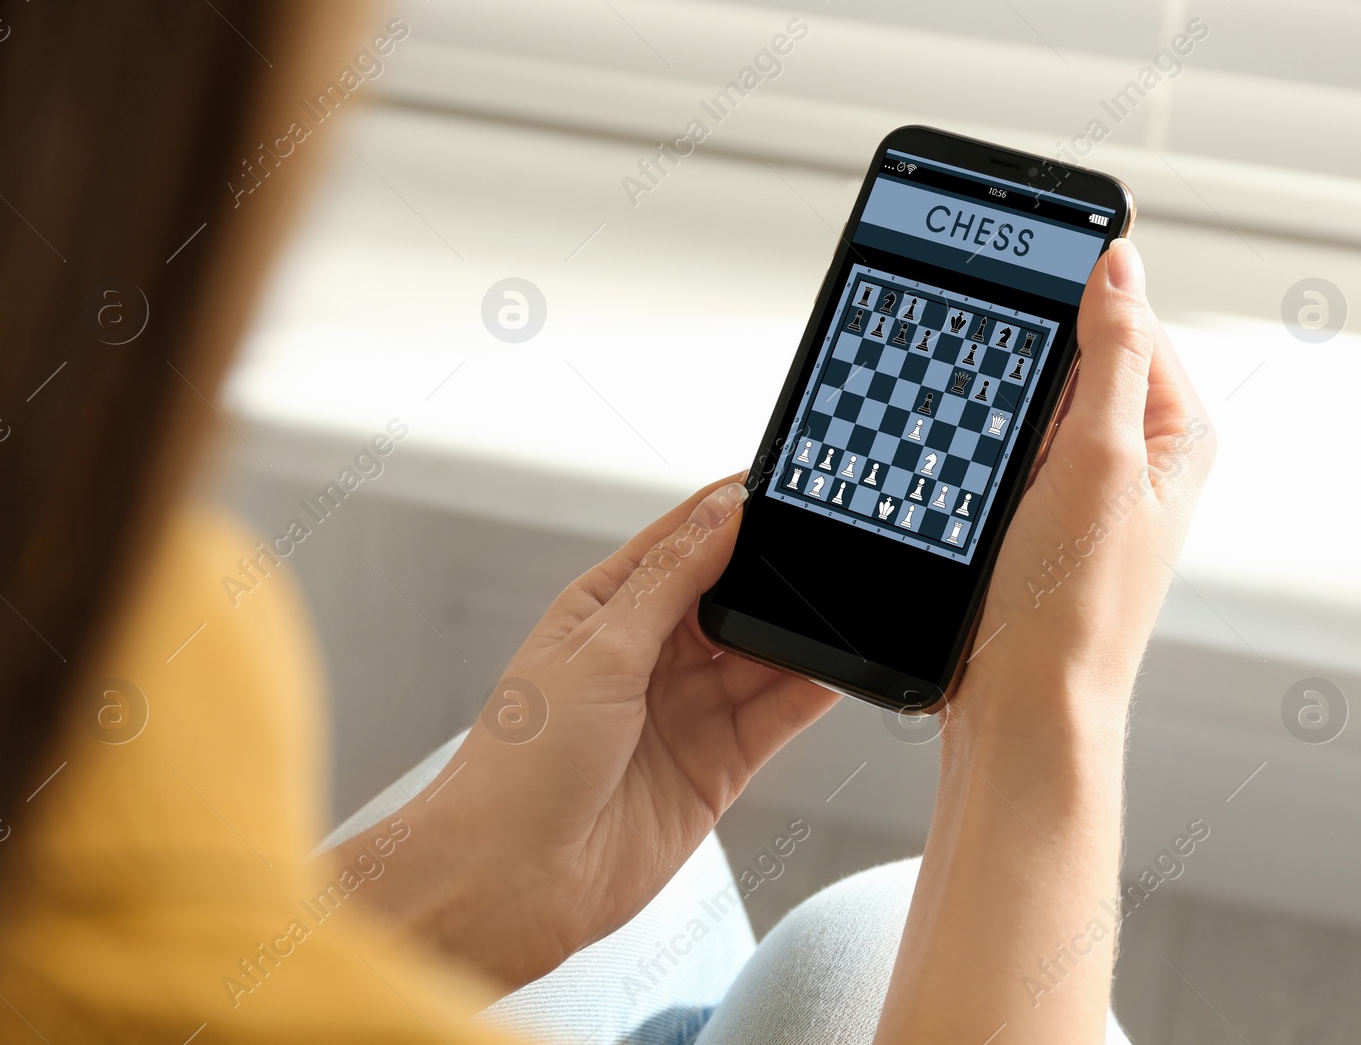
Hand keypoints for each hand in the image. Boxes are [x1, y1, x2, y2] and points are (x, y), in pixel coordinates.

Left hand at [343, 479, 838, 988]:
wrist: (514, 879)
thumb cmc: (521, 763)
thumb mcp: (599, 649)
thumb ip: (671, 580)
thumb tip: (723, 511)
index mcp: (606, 608)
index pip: (682, 540)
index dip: (731, 509)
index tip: (785, 482)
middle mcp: (650, 653)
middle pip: (731, 594)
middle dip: (776, 572)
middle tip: (829, 545)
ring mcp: (687, 708)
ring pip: (763, 652)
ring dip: (801, 630)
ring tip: (846, 601)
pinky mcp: (719, 763)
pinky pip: (779, 713)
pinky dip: (813, 688)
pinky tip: (842, 664)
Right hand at [874, 240, 1214, 1044]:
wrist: (1020, 713)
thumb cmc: (1069, 607)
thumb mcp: (1102, 459)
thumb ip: (1114, 355)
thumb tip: (1118, 263)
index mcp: (1177, 435)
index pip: (1131, 319)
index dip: (1072, 290)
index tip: (1010, 265)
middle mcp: (1137, 459)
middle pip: (1076, 358)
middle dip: (1023, 348)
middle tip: (967, 337)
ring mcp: (1082, 491)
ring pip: (1031, 404)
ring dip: (991, 396)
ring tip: (953, 396)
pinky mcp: (1032, 521)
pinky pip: (1000, 450)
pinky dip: (971, 438)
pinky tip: (942, 443)